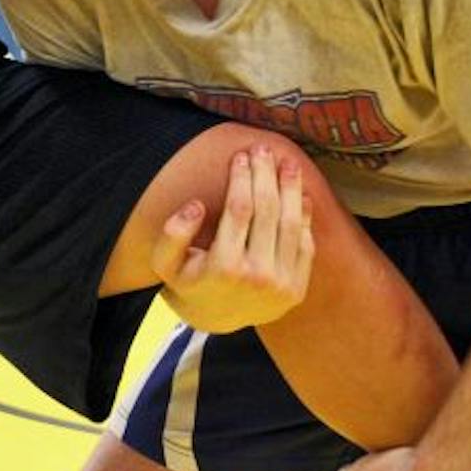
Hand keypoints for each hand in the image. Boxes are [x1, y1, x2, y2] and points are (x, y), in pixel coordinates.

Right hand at [151, 144, 314, 333]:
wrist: (217, 321)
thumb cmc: (190, 283)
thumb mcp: (166, 265)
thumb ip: (172, 235)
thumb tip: (196, 206)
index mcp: (224, 267)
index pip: (239, 209)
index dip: (241, 178)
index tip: (240, 156)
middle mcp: (257, 276)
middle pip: (267, 211)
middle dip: (266, 175)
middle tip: (263, 150)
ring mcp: (281, 284)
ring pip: (290, 224)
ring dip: (290, 189)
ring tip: (287, 164)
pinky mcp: (297, 289)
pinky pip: (305, 245)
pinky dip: (305, 217)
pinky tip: (299, 193)